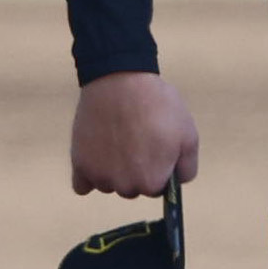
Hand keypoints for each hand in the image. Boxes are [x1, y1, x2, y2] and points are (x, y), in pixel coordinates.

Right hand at [72, 71, 200, 198]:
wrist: (120, 80)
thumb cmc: (158, 106)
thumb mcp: (188, 135)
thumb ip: (187, 167)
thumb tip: (178, 182)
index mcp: (152, 183)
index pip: (157, 188)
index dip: (159, 167)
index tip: (156, 148)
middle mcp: (124, 186)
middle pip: (132, 188)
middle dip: (136, 171)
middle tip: (136, 140)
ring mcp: (99, 176)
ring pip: (109, 185)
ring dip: (113, 172)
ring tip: (118, 140)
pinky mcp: (79, 165)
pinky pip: (83, 186)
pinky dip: (89, 176)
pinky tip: (97, 159)